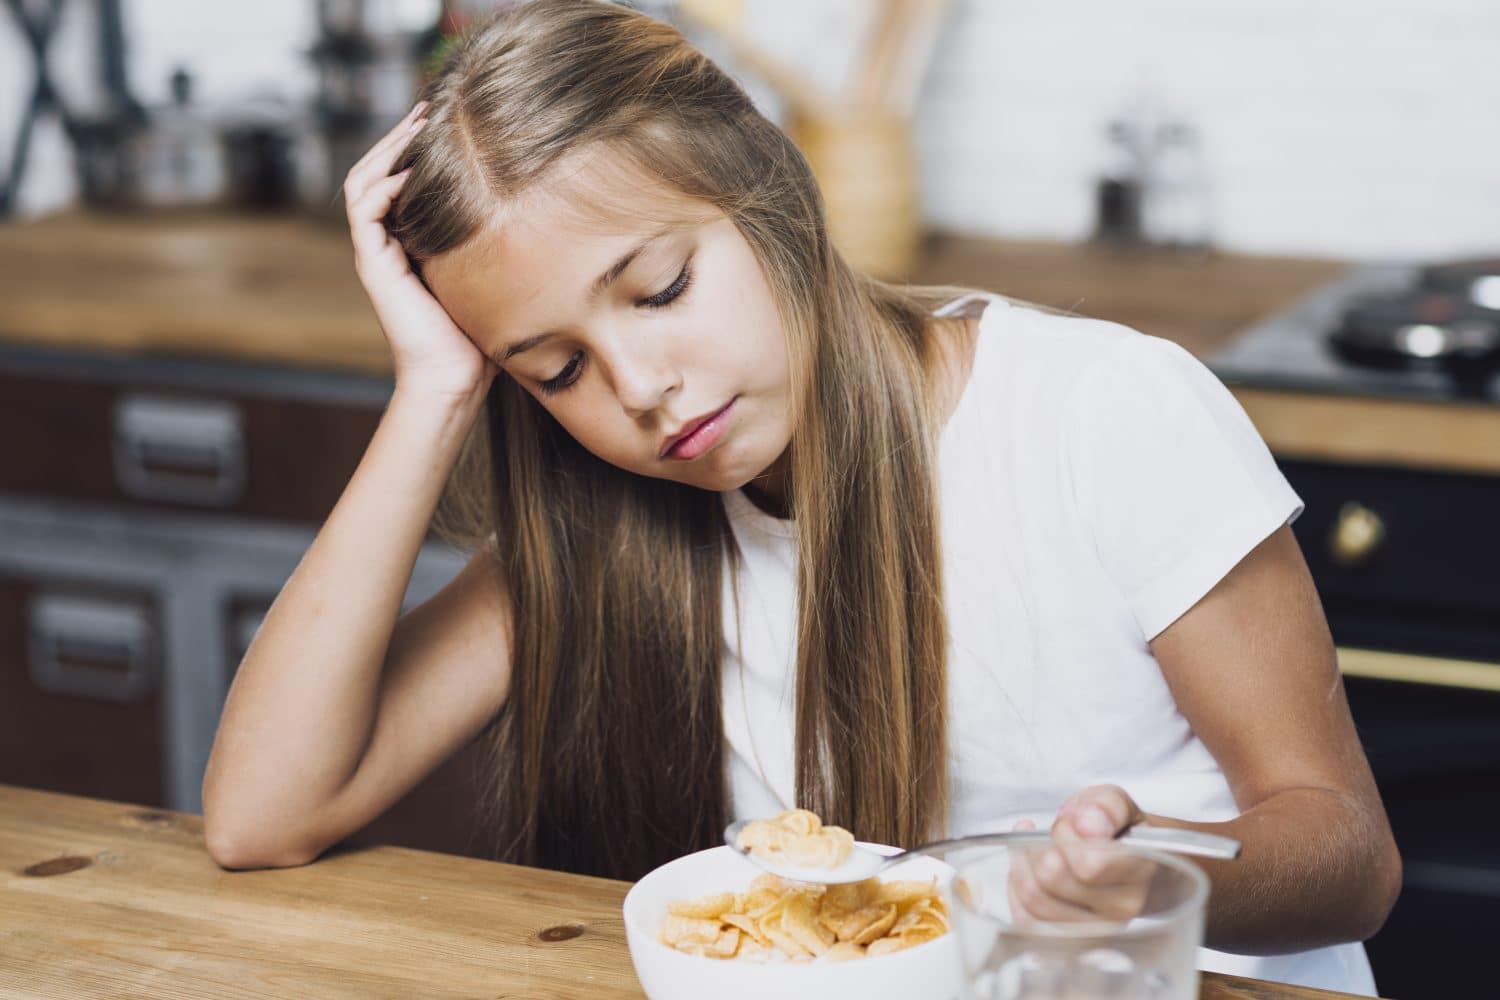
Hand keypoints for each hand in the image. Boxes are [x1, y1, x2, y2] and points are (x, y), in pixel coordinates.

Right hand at [344, 101, 497, 402]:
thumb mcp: (492, 273)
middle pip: (377, 171)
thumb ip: (496, 241)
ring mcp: (377, 253)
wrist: (455, 379)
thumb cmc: (481, 336)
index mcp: (411, 242)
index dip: (416, 148)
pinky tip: (413, 170)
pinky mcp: (373, 264)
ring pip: (363, 182)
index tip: (447, 122)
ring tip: (415, 125)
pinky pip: (364, 210)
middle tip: (427, 108)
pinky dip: (385, 184)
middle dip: (399, 137)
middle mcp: (388, 243)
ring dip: (386, 150)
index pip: (401, 179)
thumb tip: (537, 207)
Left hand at [1006, 785, 1154, 922]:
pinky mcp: (1069, 942)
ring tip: (1036, 847)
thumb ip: (1105, 807)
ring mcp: (1095, 930)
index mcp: (1138, 871)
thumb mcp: (1114, 803)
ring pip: (1034, 898)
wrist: (1124, 863)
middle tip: (1054, 834)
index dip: (1065, 835)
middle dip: (1043, 844)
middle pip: (1052, 877)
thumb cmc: (1115, 832)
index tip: (1070, 822)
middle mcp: (1121, 909)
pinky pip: (1025, 919)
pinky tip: (1027, 869)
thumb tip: (1089, 825)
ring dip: (1024, 865)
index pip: (1087, 864)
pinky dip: (1017, 889)